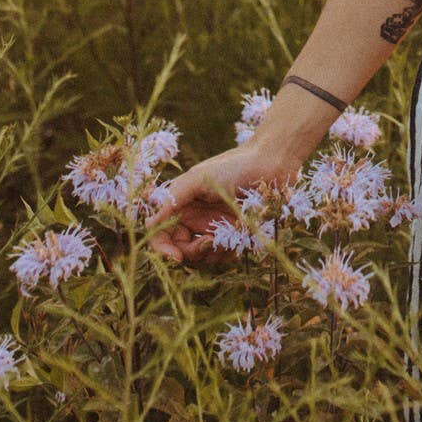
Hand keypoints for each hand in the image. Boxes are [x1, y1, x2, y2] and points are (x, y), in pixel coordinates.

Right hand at [144, 144, 295, 267]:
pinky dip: (230, 250)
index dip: (163, 250)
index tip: (177, 258)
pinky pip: (224, 256)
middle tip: (209, 242)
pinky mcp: (233, 236)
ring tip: (231, 231)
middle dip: (192, 252)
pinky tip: (242, 233)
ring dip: (214, 251)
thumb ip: (174, 199)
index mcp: (182, 205)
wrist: (272, 163)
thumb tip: (148, 225)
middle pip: (180, 251)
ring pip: (202, 258)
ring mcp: (214, 228)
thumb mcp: (199, 178)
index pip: (160, 234)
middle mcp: (194, 219)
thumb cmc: (234, 166)